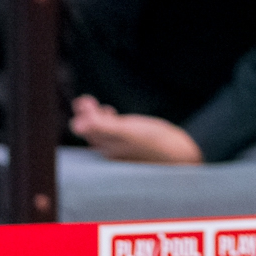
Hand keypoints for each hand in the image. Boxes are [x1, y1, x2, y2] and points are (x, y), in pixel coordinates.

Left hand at [70, 97, 202, 163]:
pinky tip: (112, 113)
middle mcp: (113, 149)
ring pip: (103, 131)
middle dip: (88, 115)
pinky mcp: (136, 144)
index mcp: (108, 148)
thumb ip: (102, 126)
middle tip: (84, 100)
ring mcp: (124, 147)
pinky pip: (115, 132)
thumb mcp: (127, 131)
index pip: (89, 131)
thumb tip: (76, 125)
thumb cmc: (154, 142)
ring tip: (90, 103)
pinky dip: (109, 120)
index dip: (84, 117)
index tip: (82, 101)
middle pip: (94, 131)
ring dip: (96, 116)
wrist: (180, 154)